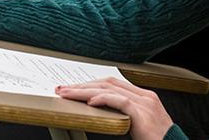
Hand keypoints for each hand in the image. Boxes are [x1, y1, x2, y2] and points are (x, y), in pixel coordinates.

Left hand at [56, 77, 173, 139]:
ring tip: (68, 94)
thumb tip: (99, 110)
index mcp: (144, 97)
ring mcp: (145, 103)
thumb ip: (124, 115)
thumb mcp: (139, 125)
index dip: (91, 83)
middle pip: (108, 82)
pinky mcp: (143, 113)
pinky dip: (103, 99)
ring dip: (85, 91)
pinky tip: (90, 101)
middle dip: (83, 85)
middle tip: (63, 89)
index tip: (74, 88)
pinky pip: (120, 102)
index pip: (113, 83)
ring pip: (110, 89)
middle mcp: (145, 96)